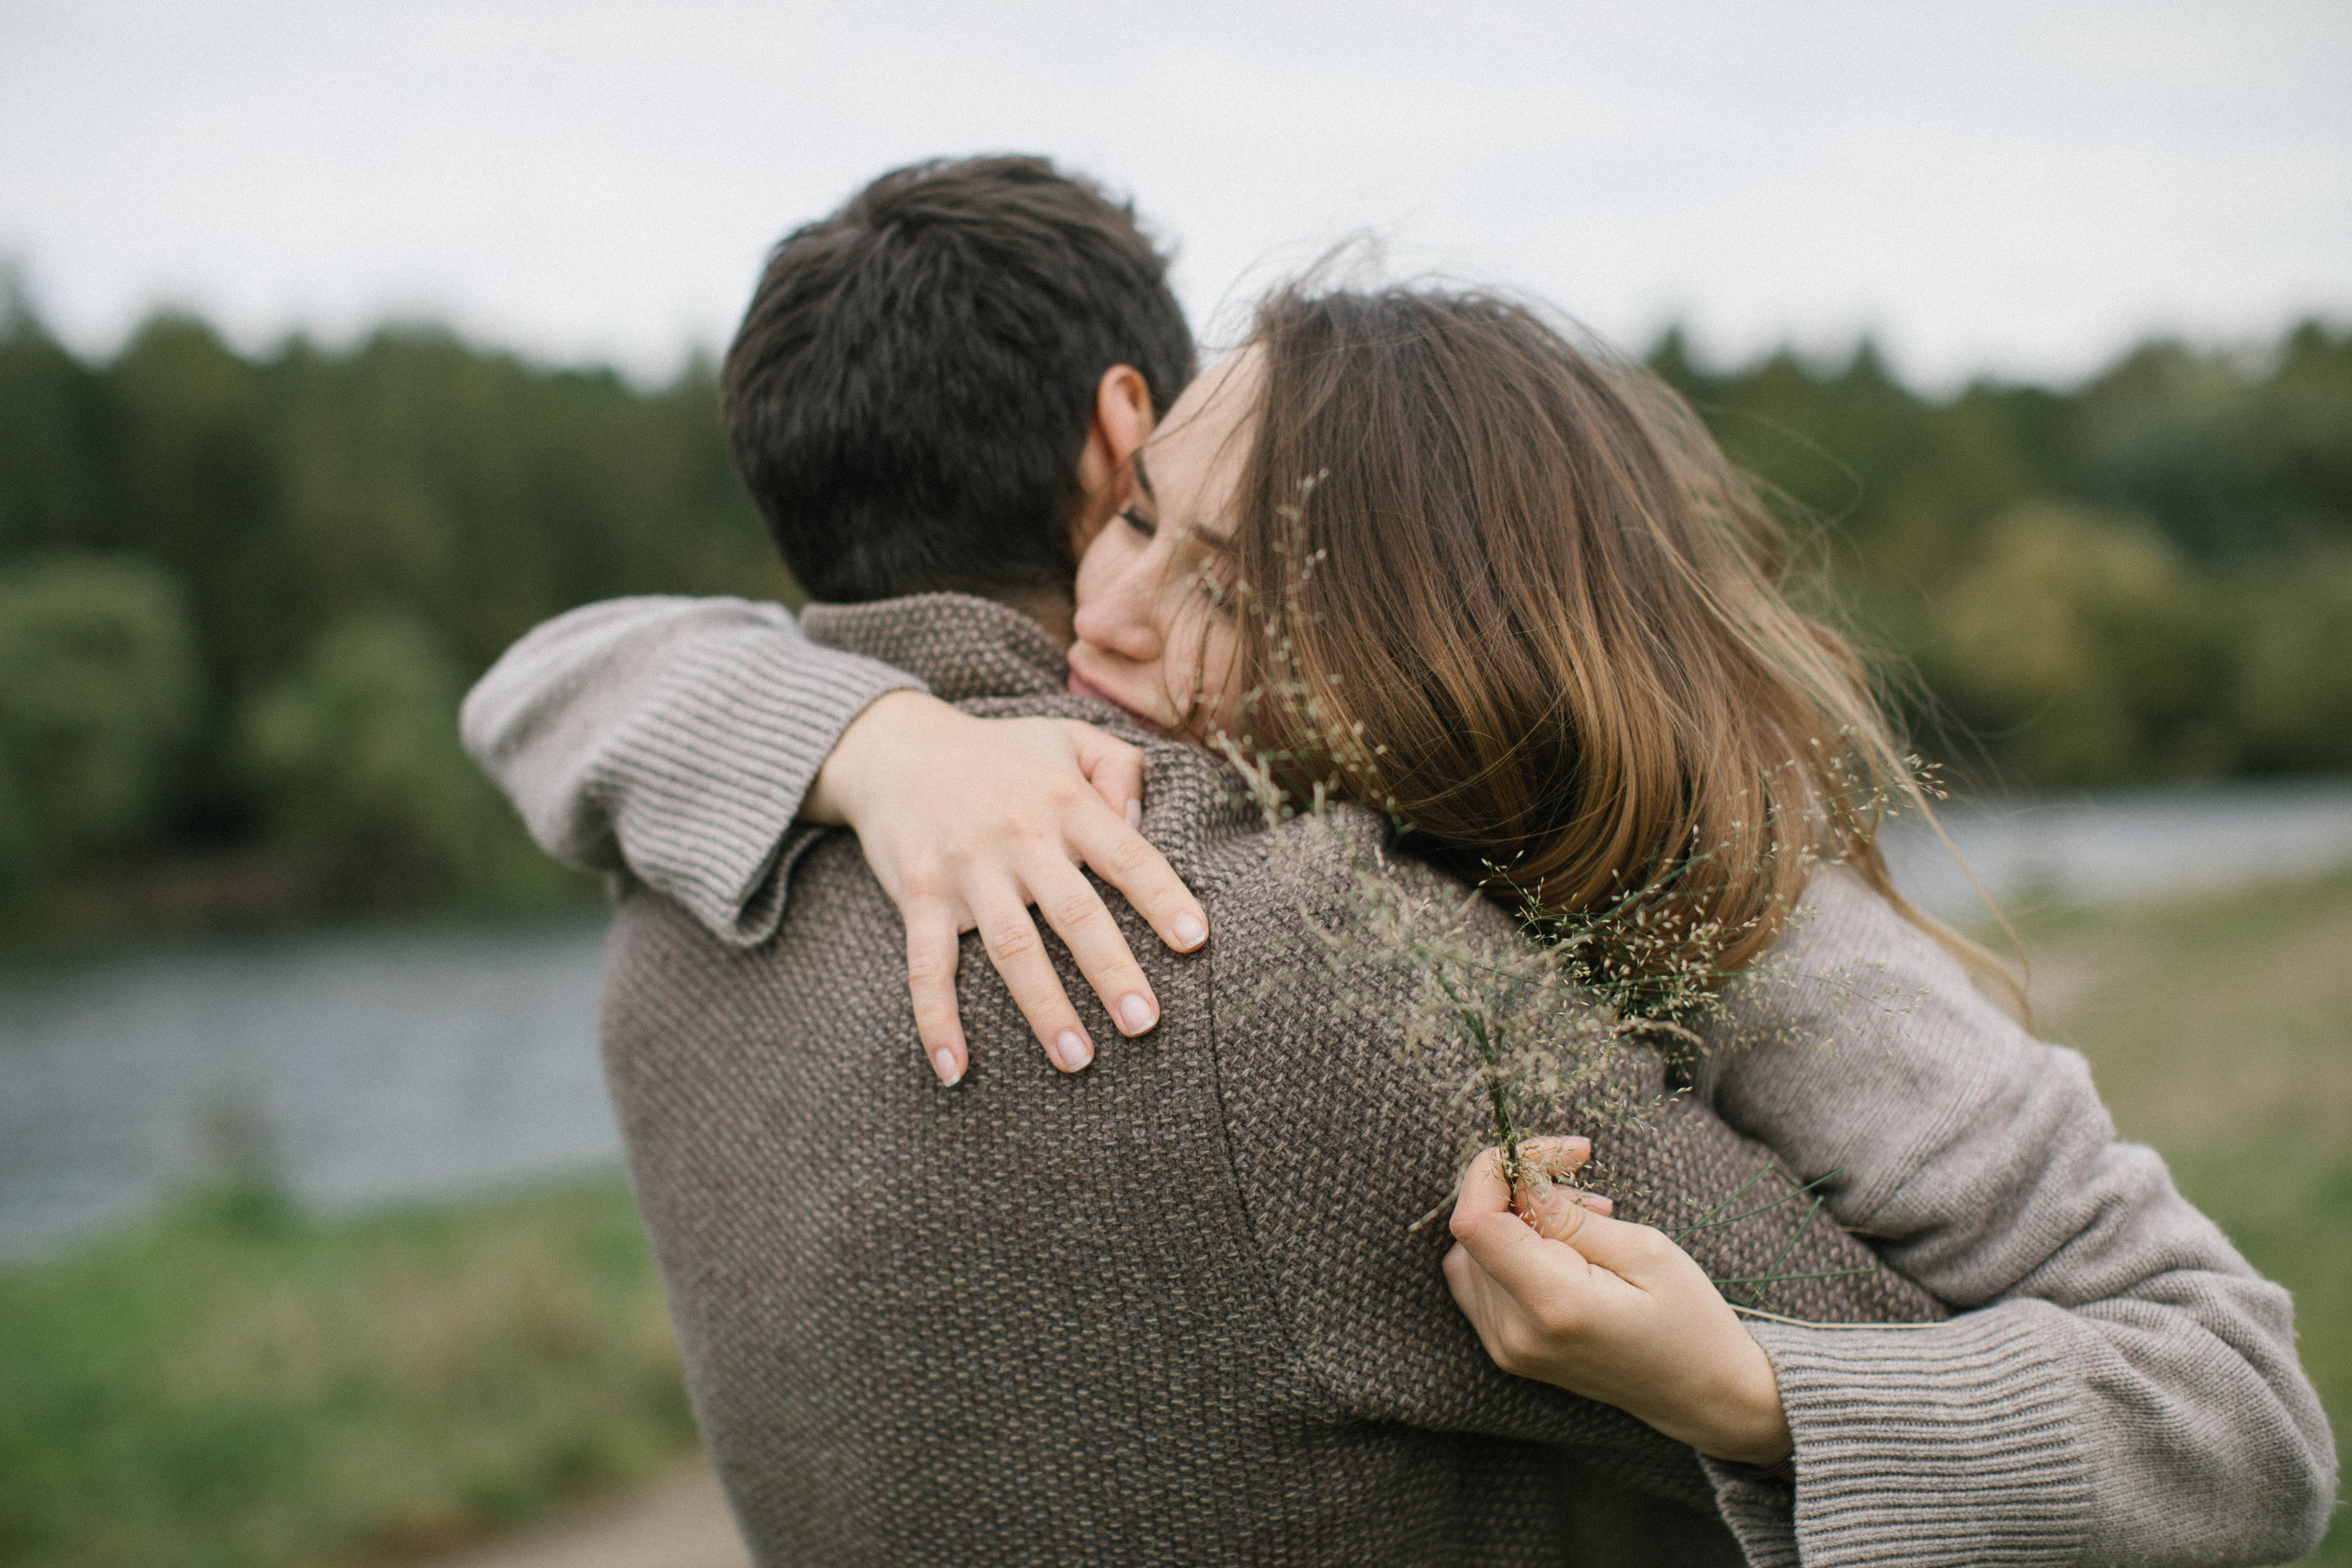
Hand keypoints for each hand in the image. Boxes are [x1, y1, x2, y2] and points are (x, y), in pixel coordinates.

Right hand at [804, 691, 1208, 1084]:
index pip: (1127, 854)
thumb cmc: (1000, 753)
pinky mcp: (919, 896)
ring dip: (1045, 1008)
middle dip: (1112, 971)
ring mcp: (967, 870)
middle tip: (1146, 1023)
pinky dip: (937, 1020)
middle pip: (1075, 912)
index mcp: (1065, 801)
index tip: (1195, 941)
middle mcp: (1019, 836)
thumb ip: (1119, 766)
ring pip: (1012, 948)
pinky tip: (955, 1069)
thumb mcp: (1066, 737)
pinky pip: (927, 967)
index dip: (1163, 897)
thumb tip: (1145, 823)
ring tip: (1078, 1061)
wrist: (896, 748)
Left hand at [1443, 1139, 1792, 1467]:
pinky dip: (1508, 1249)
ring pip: (1474, 1249)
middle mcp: (1515, 1332)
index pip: (1475, 1222)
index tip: (1552, 1156)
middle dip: (1521, 1190)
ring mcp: (1505, 1347)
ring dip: (1518, 1220)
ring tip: (1587, 1226)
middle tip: (1590, 1193)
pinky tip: (1558, 1251)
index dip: (1496, 1172)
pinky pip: (1476, 1277)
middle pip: (1476, 1230)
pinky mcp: (1504, 1349)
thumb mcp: (1645, 1251)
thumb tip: (1518, 1182)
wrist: (1700, 1393)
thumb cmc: (1688, 1320)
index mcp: (1553, 1305)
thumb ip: (1570, 1217)